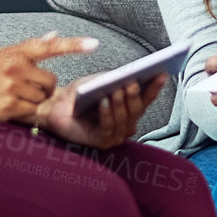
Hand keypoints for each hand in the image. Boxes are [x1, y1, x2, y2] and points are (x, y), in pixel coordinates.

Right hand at [0, 33, 96, 122]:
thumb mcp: (1, 55)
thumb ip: (29, 48)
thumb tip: (54, 35)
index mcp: (15, 53)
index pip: (49, 46)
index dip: (74, 45)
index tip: (94, 44)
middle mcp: (14, 67)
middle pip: (51, 80)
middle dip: (44, 87)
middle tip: (26, 88)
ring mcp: (12, 87)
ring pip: (42, 97)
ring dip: (33, 100)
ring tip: (13, 96)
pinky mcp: (9, 105)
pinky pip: (32, 109)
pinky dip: (25, 110)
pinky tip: (10, 105)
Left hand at [37, 73, 165, 149]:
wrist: (54, 107)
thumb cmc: (78, 94)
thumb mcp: (97, 81)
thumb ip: (112, 79)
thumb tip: (129, 75)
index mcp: (128, 108)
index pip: (145, 98)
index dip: (154, 87)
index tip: (161, 74)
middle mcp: (125, 123)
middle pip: (137, 110)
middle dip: (135, 97)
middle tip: (132, 84)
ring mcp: (114, 134)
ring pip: (124, 120)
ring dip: (120, 105)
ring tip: (116, 91)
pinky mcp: (100, 142)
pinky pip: (107, 129)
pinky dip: (106, 115)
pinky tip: (103, 102)